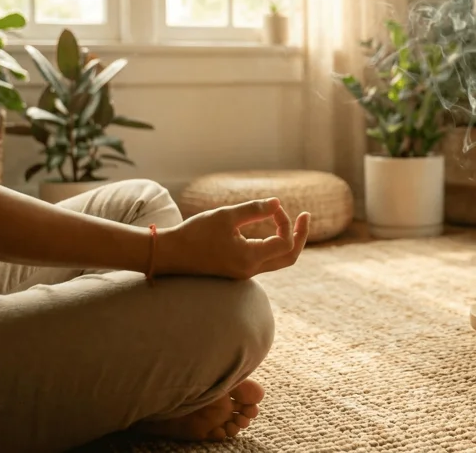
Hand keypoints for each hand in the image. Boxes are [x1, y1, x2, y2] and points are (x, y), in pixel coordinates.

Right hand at [158, 198, 310, 279]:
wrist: (170, 254)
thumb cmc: (195, 233)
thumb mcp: (226, 216)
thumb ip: (254, 209)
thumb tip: (278, 202)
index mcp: (250, 259)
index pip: (285, 242)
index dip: (285, 221)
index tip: (273, 207)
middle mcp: (251, 270)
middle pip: (290, 257)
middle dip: (300, 236)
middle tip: (306, 216)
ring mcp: (245, 272)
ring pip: (279, 260)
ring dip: (288, 240)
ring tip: (293, 220)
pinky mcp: (238, 269)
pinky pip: (265, 259)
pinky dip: (274, 244)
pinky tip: (272, 228)